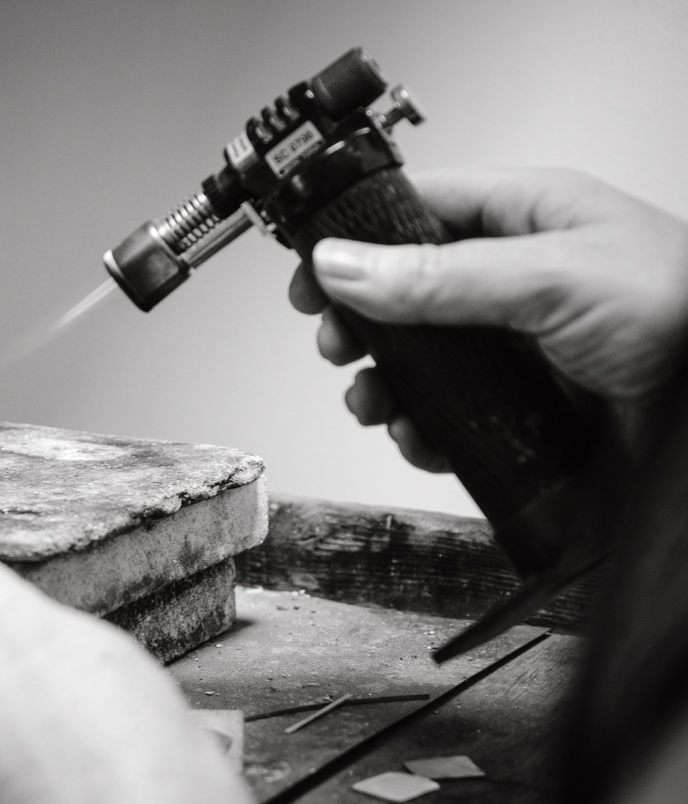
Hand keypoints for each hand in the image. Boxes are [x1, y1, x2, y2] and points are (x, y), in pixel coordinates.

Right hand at [288, 168, 687, 469]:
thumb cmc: (685, 313)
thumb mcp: (551, 278)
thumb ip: (441, 277)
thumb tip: (346, 264)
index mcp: (523, 219)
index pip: (415, 209)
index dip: (354, 237)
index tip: (310, 273)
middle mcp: (512, 280)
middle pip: (402, 291)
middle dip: (361, 322)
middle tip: (338, 346)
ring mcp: (515, 347)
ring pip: (419, 360)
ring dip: (384, 385)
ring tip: (374, 402)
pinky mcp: (521, 406)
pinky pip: (448, 414)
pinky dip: (422, 431)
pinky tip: (419, 437)